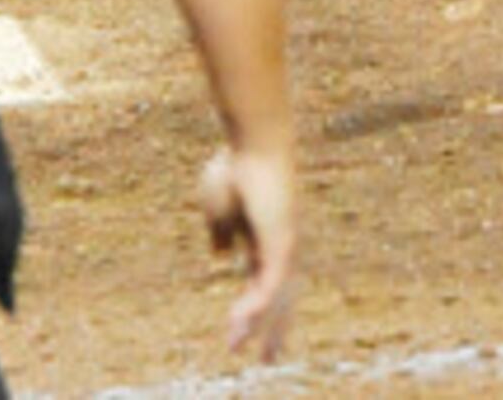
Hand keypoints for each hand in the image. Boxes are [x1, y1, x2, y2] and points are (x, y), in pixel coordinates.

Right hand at [199, 143, 297, 360]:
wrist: (255, 141)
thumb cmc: (235, 166)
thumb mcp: (218, 207)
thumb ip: (220, 233)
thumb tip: (220, 257)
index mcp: (264, 238)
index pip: (262, 284)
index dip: (254, 310)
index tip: (241, 334)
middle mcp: (281, 245)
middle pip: (280, 296)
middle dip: (273, 329)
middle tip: (267, 360)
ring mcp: (285, 243)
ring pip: (276, 295)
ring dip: (259, 325)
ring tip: (242, 351)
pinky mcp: (283, 239)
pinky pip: (271, 281)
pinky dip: (257, 304)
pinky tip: (241, 322)